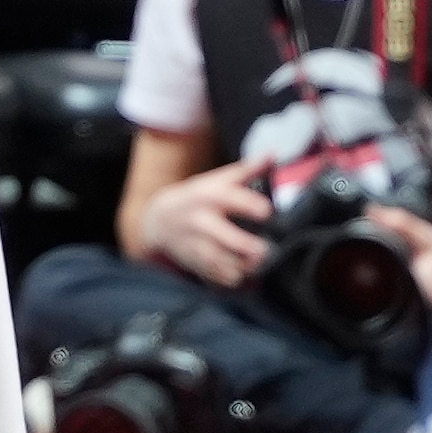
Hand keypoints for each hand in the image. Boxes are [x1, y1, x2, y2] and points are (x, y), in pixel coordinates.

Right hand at [140, 163, 270, 287]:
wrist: (159, 219)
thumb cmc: (197, 197)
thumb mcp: (217, 179)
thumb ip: (246, 170)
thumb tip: (272, 154)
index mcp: (209, 196)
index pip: (229, 198)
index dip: (249, 204)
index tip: (266, 210)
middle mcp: (201, 220)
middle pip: (221, 235)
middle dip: (243, 245)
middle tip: (263, 250)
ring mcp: (195, 243)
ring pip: (217, 260)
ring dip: (239, 266)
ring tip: (255, 266)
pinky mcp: (195, 262)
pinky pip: (213, 275)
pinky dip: (228, 278)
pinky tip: (240, 275)